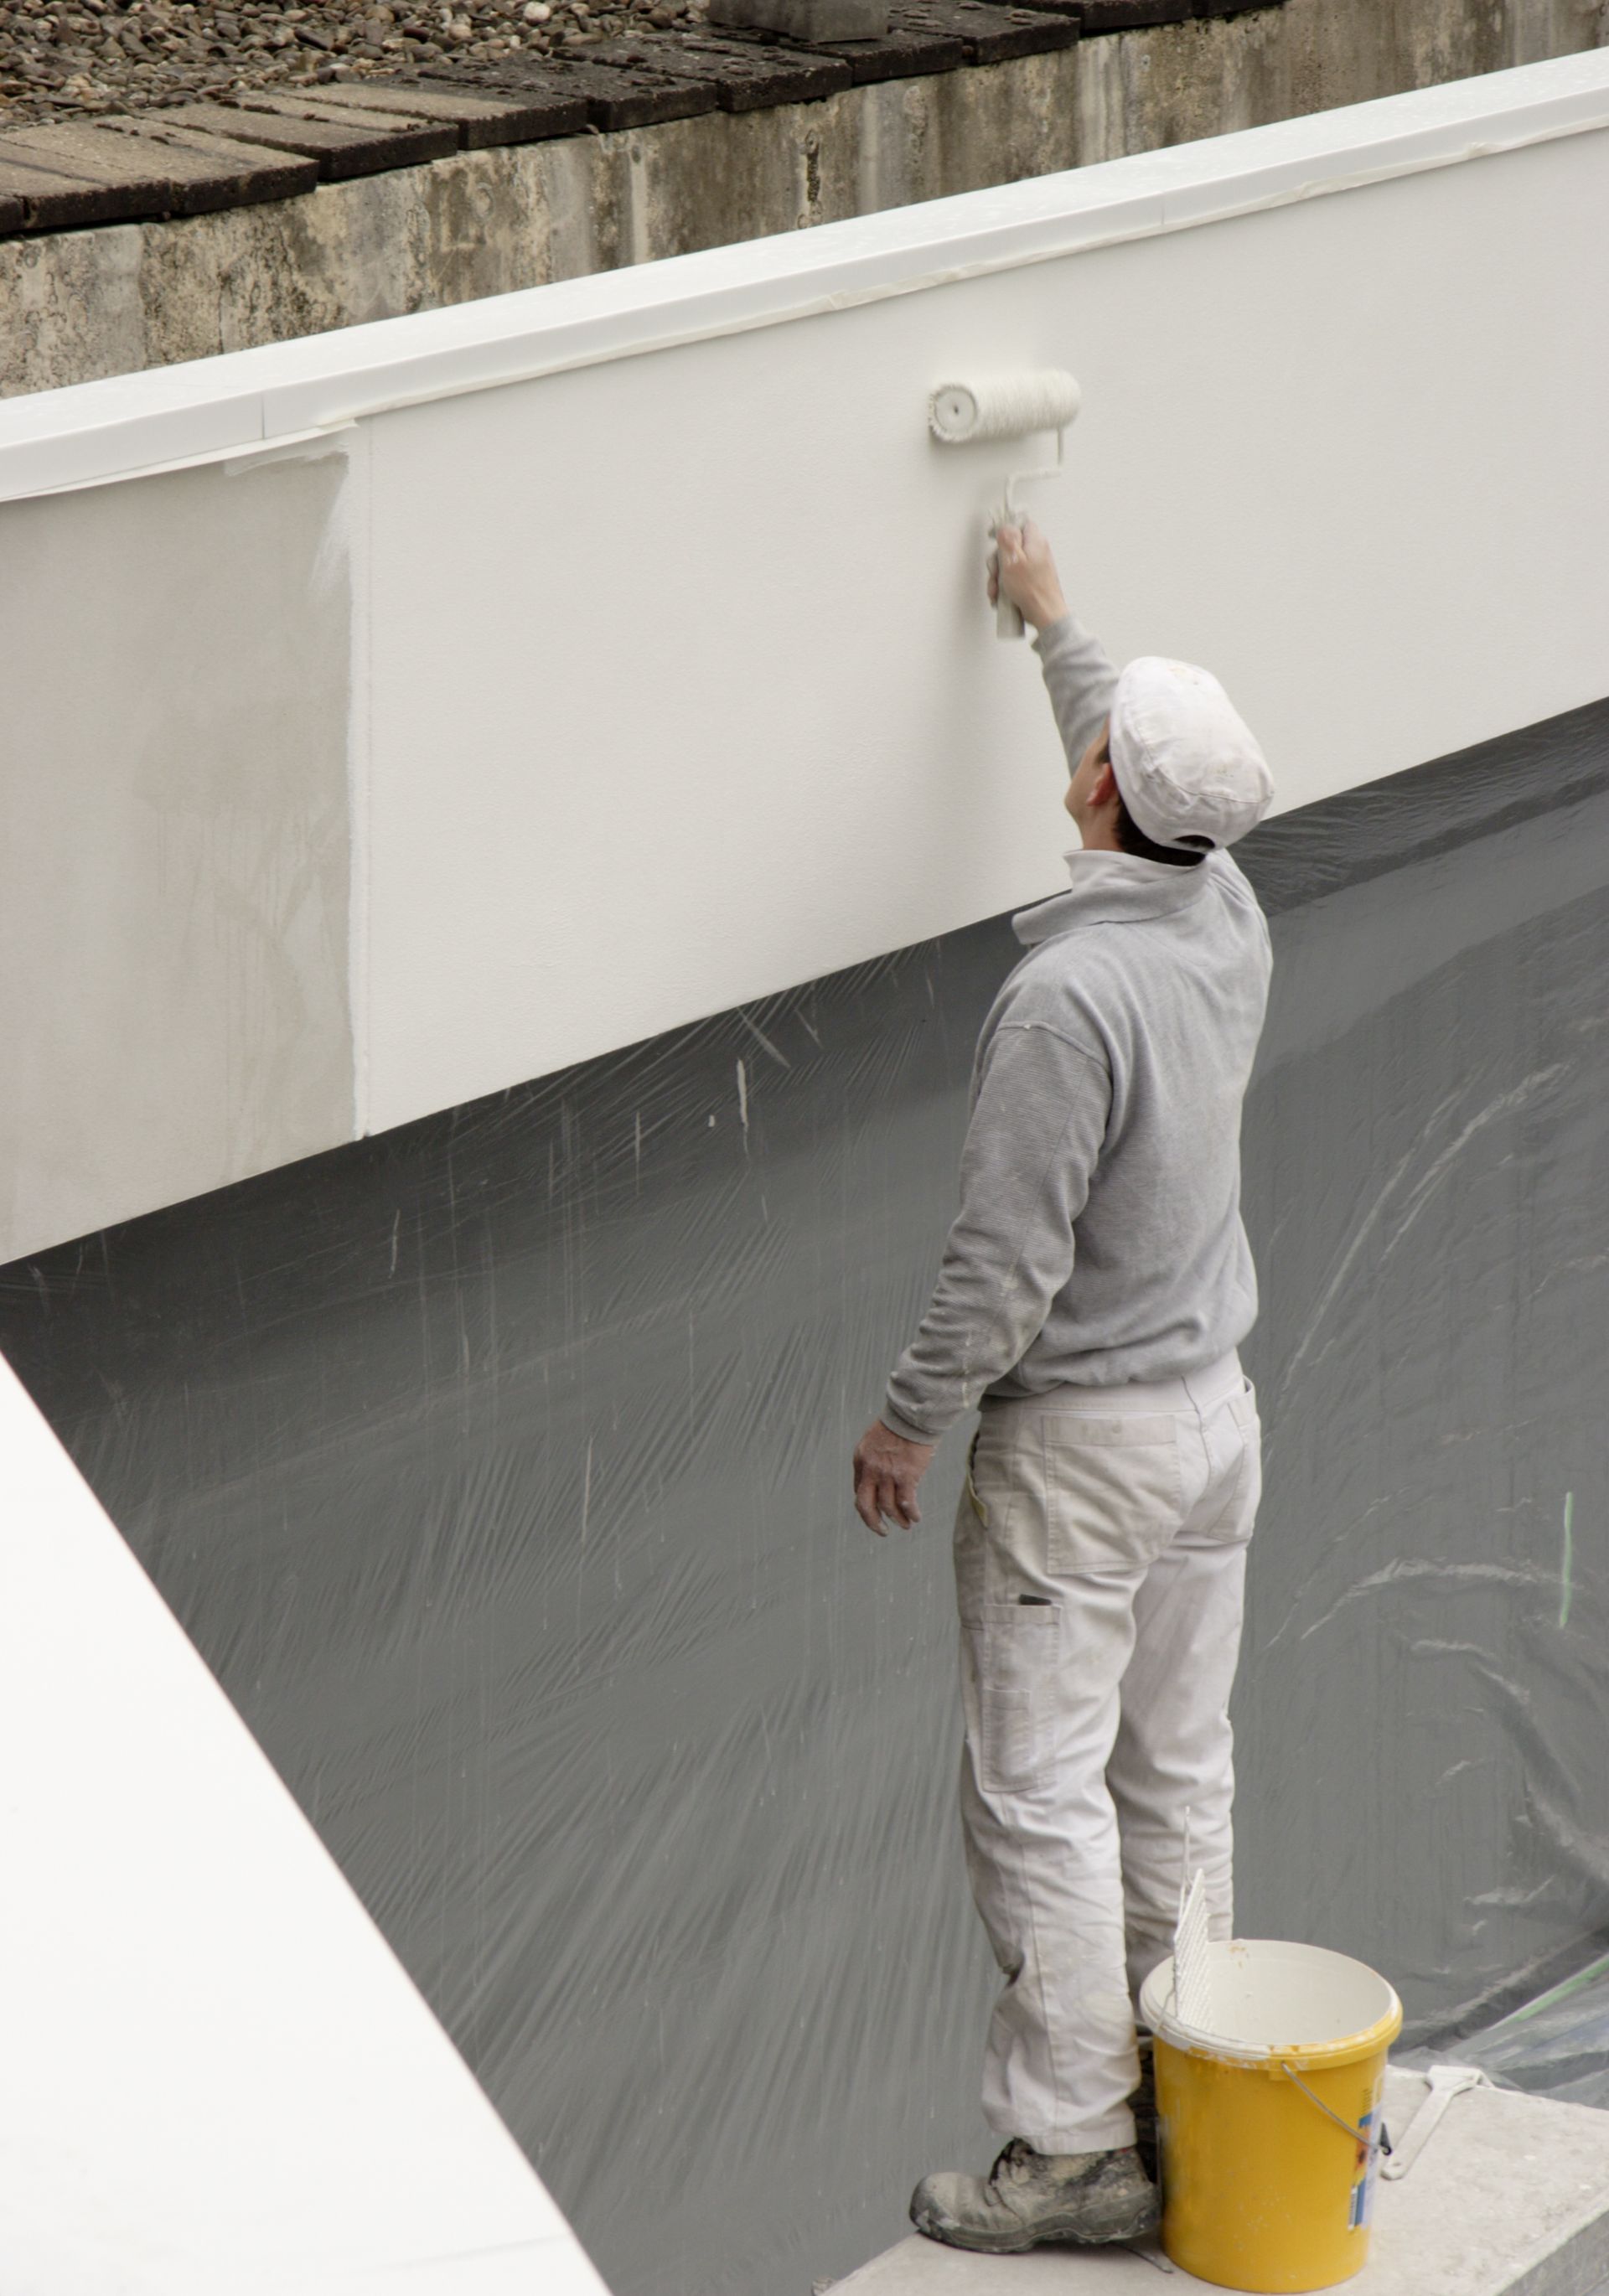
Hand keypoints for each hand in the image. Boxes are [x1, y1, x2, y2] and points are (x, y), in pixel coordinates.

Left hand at [853, 1419, 936, 1534]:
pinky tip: (916, 1517)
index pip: (858, 1489)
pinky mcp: (906, 1477)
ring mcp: (887, 1475)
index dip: (867, 1503)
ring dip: (898, 1519)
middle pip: (865, 1505)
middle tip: (882, 1531)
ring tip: (906, 1525)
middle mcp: (870, 1470)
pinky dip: (911, 1513)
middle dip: (872, 1522)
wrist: (911, 1416)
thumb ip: (873, 1459)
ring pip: (888, 1507)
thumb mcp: (874, 1440)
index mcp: (860, 1460)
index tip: (876, 1510)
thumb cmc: (897, 1425)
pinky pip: (906, 1503)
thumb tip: (879, 1478)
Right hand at [987, 514, 1068, 630]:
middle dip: (997, 562)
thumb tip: (1004, 527)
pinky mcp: (1031, 579)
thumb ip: (1007, 539)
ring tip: (996, 590)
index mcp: (1035, 541)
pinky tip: (1001, 596)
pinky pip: (1013, 577)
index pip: (1021, 524)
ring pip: (1009, 564)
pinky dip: (1004, 586)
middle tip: (995, 573)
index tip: (995, 537)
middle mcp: (1036, 551)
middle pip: (1010, 546)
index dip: (1006, 528)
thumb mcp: (1013, 559)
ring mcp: (1034, 566)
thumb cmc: (1031, 590)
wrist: (1044, 613)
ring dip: (998, 578)